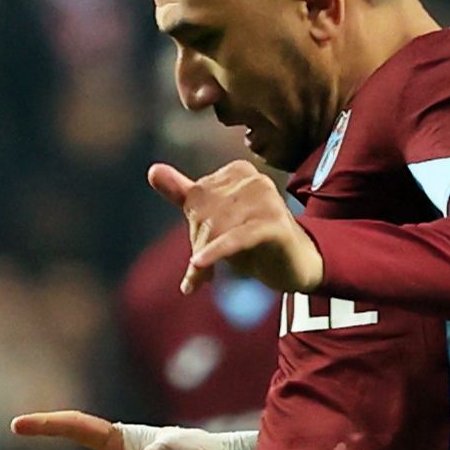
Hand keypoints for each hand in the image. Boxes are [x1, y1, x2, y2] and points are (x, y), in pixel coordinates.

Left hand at [145, 155, 322, 295]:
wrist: (297, 266)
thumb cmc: (254, 240)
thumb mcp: (216, 217)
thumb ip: (184, 194)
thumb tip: (152, 170)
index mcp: (238, 171)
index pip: (196, 199)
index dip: (194, 229)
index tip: (201, 249)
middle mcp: (254, 179)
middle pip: (204, 214)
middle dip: (200, 245)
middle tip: (203, 272)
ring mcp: (267, 200)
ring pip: (216, 229)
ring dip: (206, 258)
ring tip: (205, 279)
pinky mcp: (275, 225)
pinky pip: (235, 238)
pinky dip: (215, 253)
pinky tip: (197, 269)